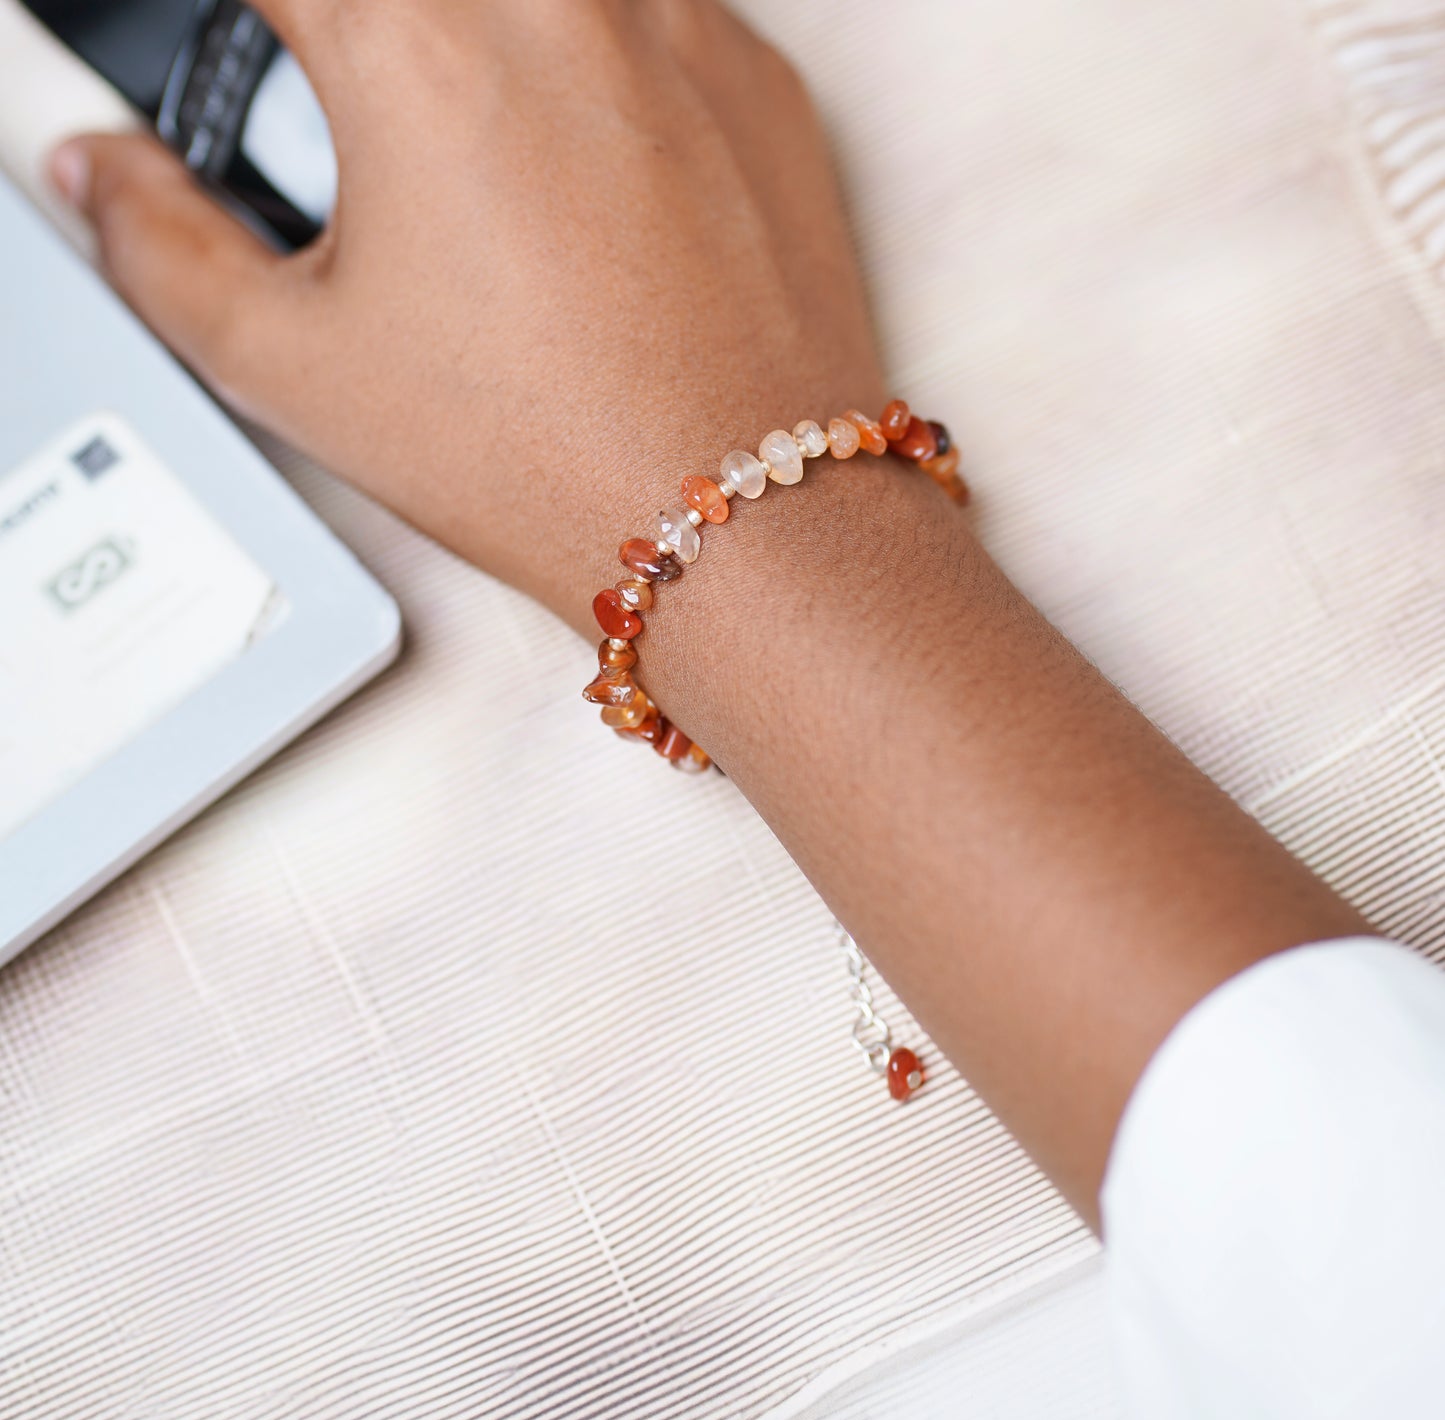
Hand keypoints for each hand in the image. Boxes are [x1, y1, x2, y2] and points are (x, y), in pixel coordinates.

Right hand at [49, 0, 883, 627]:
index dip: (256, 23)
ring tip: (493, 159)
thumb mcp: (296, 371)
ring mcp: (678, 22)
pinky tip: (595, 174)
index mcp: (413, 39)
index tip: (266, 56)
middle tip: (372, 113)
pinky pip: (655, 8)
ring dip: (491, 46)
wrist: (740, 520)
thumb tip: (101, 174)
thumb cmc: (540, 457)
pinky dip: (601, 55)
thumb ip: (160, 246)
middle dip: (376, 45)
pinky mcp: (761, 74)